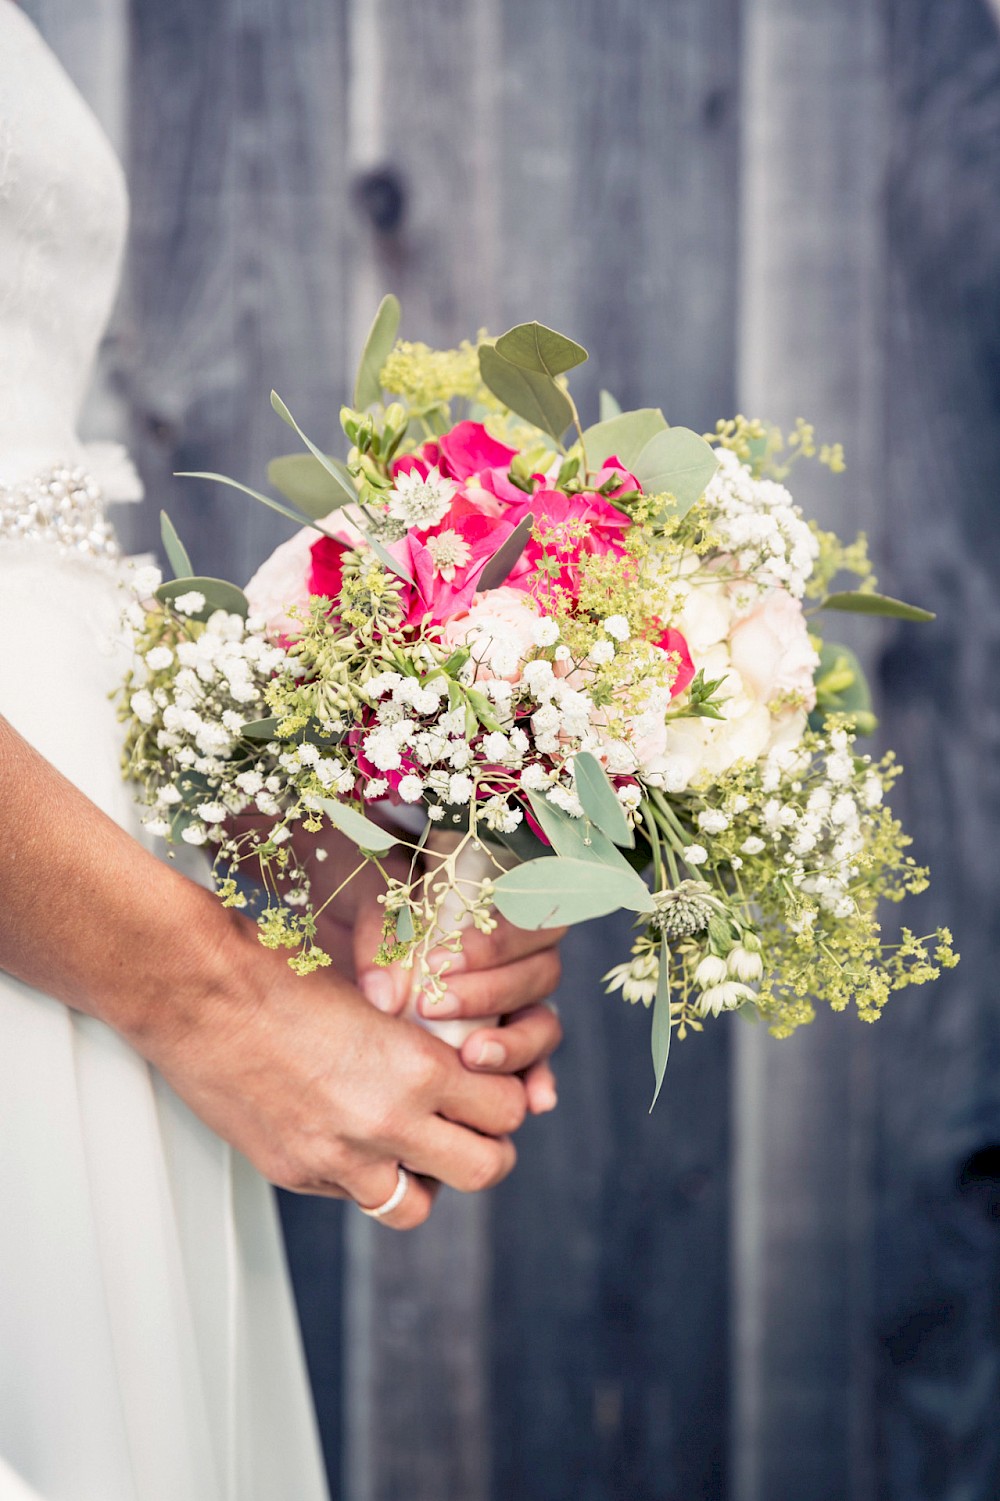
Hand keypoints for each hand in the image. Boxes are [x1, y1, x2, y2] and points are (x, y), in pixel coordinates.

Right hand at [137, 916, 528, 1229]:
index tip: (494, 1089)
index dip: (507, 1101)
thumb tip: (453, 1068)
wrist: (198, 993)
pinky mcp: (296, 1174)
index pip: (507, 1110)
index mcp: (417, 1066)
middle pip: (484, 1169)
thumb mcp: (373, 995)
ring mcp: (339, 1158)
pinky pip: (353, 1196)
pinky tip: (348, 1137)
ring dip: (425, 1179)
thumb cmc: (281, 974)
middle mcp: (387, 1121)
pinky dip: (362, 1177)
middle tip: (473, 1132)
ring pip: (417, 1205)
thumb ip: (417, 1043)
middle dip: (488, 1151)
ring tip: (412, 1147)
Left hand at [307, 842, 565, 1115]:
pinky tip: (535, 1101)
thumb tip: (386, 997)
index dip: (496, 944)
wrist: (329, 932)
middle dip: (492, 995)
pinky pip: (534, 1067)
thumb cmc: (359, 897)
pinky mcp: (499, 1046)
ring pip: (542, 1024)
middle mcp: (516, 956)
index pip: (528, 917)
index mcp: (497, 906)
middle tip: (433, 1009)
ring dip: (516, 1044)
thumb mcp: (365, 895)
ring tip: (472, 1057)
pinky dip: (538, 1082)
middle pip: (540, 974)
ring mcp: (513, 1005)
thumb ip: (380, 930)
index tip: (437, 964)